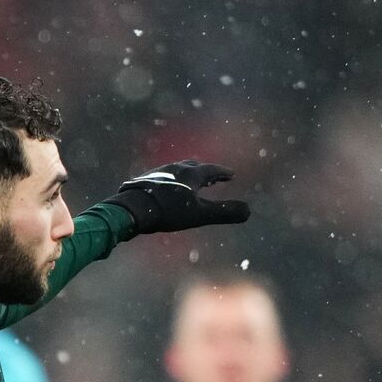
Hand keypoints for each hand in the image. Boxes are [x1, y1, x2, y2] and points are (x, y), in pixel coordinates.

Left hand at [103, 160, 250, 234]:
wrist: (133, 208)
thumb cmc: (168, 211)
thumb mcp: (200, 215)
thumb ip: (224, 213)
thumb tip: (249, 211)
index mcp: (191, 174)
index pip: (211, 170)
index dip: (222, 173)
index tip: (231, 175)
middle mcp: (175, 168)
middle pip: (194, 166)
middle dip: (205, 171)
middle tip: (213, 176)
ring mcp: (158, 172)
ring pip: (177, 169)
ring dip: (188, 174)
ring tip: (191, 181)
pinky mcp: (145, 180)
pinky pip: (164, 176)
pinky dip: (173, 180)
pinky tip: (168, 189)